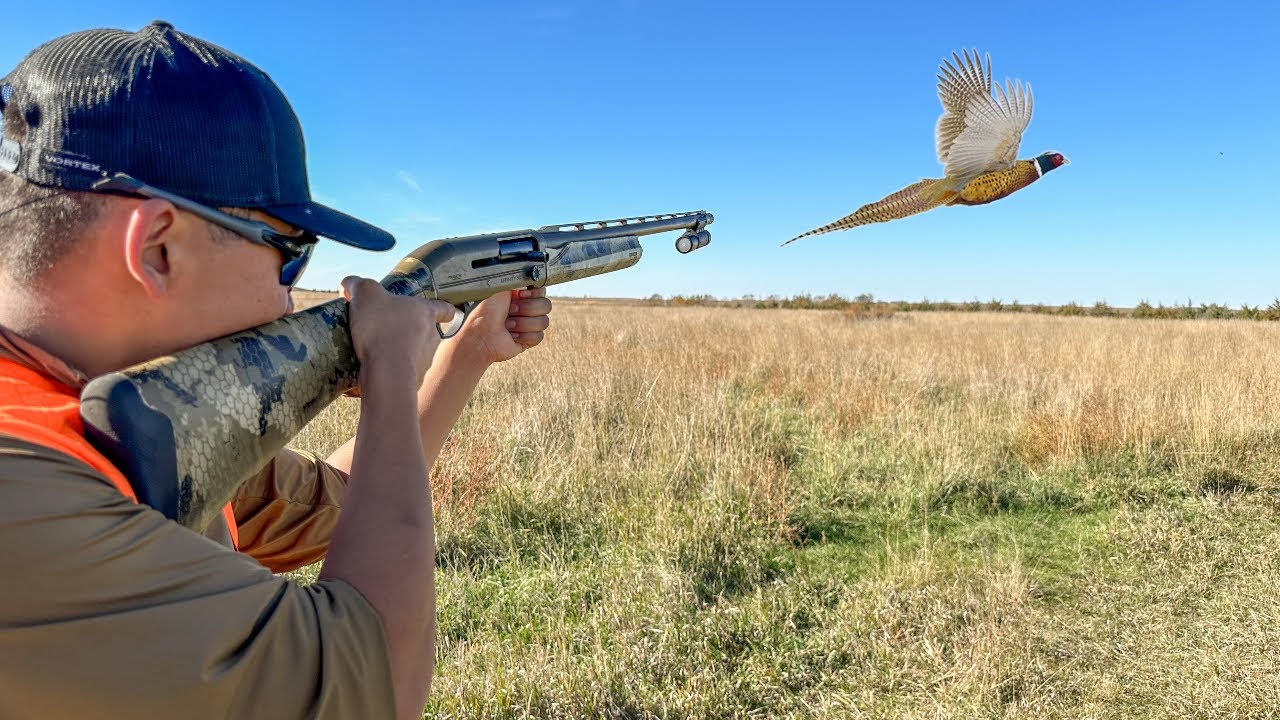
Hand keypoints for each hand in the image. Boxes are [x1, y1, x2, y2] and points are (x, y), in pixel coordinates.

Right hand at [342, 276, 456, 391]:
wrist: (387, 371)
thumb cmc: (381, 326)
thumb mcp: (365, 293)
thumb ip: (357, 284)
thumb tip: (348, 284)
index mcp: (426, 313)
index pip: (444, 309)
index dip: (442, 309)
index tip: (440, 312)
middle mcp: (431, 336)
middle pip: (426, 331)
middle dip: (409, 331)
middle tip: (386, 329)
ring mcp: (426, 360)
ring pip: (415, 353)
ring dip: (400, 351)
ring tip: (375, 350)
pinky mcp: (416, 380)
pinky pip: (403, 372)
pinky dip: (392, 369)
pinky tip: (374, 367)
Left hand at [451, 287, 552, 363]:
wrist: (481, 334)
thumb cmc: (485, 312)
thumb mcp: (500, 287)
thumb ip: (519, 279)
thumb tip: (531, 275)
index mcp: (519, 294)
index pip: (541, 290)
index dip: (533, 293)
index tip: (520, 294)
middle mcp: (524, 308)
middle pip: (546, 305)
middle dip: (527, 309)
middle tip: (510, 310)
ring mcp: (527, 324)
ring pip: (543, 321)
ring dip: (523, 323)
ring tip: (508, 325)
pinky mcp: (528, 339)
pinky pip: (539, 336)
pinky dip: (523, 335)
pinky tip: (511, 335)